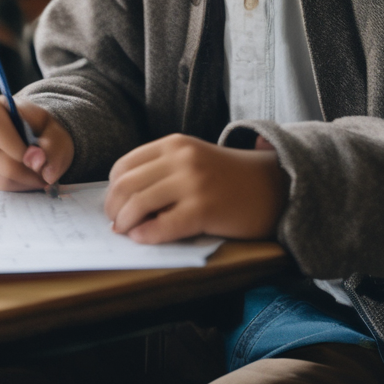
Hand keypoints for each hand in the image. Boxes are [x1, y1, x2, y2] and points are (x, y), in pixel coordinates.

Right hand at [0, 96, 74, 191]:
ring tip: (39, 177)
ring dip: (22, 182)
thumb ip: (52, 145)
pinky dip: (14, 188)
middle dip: (23, 171)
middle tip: (45, 175)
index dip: (13, 145)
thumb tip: (37, 164)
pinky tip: (26, 179)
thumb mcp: (55, 130)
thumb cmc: (42, 129)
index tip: (39, 157)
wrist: (36, 136)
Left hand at [105, 133, 286, 243]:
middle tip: (115, 223)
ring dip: (124, 223)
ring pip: (138, 204)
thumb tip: (121, 199)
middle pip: (126, 185)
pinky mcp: (204, 209)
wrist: (272, 186)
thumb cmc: (227, 178)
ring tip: (126, 232)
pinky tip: (143, 239)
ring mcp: (193, 183)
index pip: (124, 165)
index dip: (112, 189)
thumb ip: (162, 170)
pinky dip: (145, 236)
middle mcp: (181, 158)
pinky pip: (162, 226)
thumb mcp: (192, 160)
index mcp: (174, 144)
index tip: (114, 204)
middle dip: (113, 208)